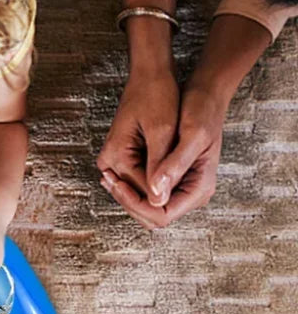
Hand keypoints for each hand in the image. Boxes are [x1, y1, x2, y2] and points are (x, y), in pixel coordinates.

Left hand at [102, 87, 225, 227]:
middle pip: (152, 216)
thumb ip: (174, 166)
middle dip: (128, 201)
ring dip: (126, 194)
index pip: (162, 215)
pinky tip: (116, 171)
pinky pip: (146, 191)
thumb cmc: (202, 111)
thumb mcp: (191, 135)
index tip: (117, 183)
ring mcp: (181, 186)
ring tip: (108, 175)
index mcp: (199, 188)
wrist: (206, 97)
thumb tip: (155, 194)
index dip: (135, 203)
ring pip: (146, 205)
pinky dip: (130, 185)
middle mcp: (191, 193)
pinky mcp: (171, 177)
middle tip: (107, 179)